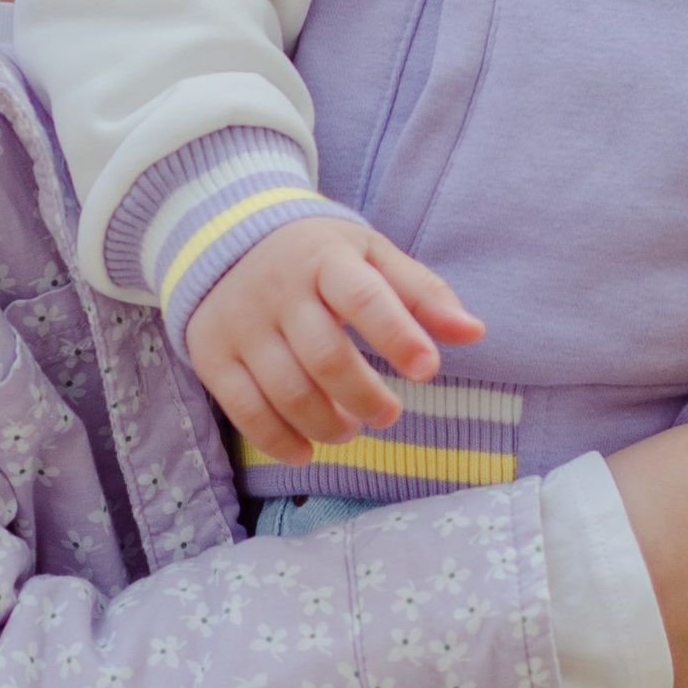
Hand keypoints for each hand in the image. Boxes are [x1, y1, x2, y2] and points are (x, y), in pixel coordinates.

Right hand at [185, 215, 484, 462]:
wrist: (222, 236)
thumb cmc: (316, 255)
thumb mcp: (371, 256)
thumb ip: (422, 294)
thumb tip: (475, 332)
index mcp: (325, 259)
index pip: (363, 298)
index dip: (398, 336)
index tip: (428, 370)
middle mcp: (278, 290)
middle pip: (325, 356)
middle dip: (365, 397)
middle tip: (389, 414)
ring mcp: (241, 324)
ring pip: (286, 390)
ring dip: (327, 424)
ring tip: (349, 428)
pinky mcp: (212, 354)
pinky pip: (244, 409)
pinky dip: (278, 440)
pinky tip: (306, 451)